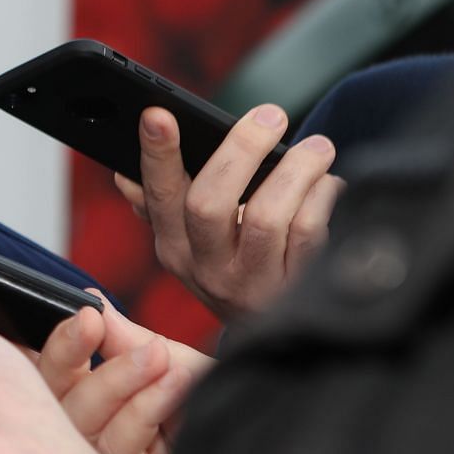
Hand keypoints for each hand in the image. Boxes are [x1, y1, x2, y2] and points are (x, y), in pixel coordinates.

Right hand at [37, 292, 212, 453]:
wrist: (270, 441)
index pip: (56, 372)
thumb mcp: (179, 364)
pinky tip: (173, 385)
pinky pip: (113, 447)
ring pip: (79, 420)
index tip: (83, 316)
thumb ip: (131, 339)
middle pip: (52, 396)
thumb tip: (90, 300)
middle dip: (68, 354)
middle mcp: (97, 430)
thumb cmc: (223, 406)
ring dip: (118, 380)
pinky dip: (142, 409)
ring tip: (159, 358)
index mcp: (101, 398)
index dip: (58, 345)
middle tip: (93, 322)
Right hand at [119, 106, 344, 321]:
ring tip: (317, 147)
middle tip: (269, 115)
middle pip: (208, 204)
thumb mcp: (190, 246)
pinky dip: (321, 199)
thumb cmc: (235, 269)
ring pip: (265, 218)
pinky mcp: (293, 291)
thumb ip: (160, 208)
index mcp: (173, 246)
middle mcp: (205, 268)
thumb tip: (124, 176)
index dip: (156, 155)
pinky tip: (329, 183)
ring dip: (295, 172)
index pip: (158, 196)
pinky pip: (308, 235)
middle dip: (239, 150)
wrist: (278, 338)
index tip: (157, 115)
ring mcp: (249, 284)